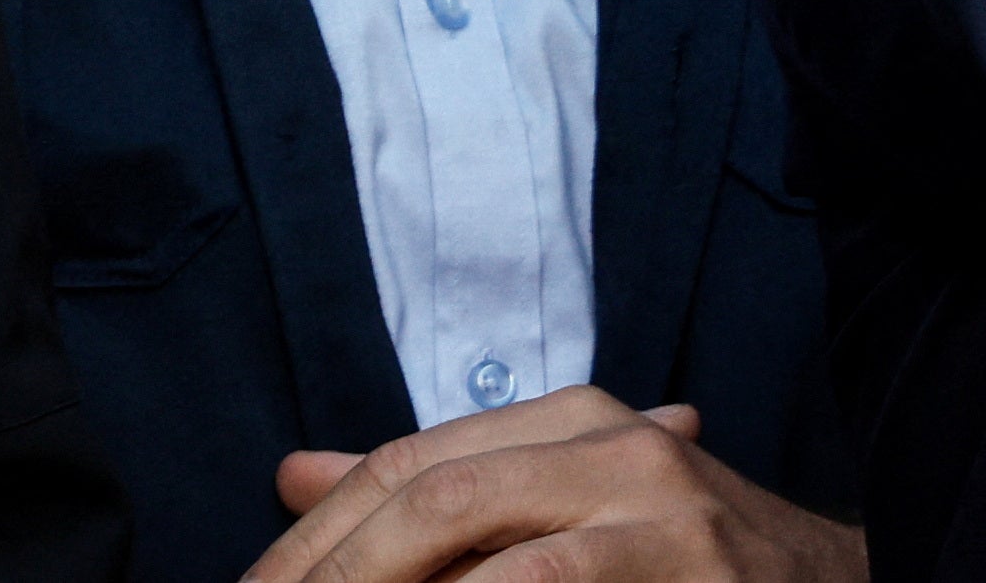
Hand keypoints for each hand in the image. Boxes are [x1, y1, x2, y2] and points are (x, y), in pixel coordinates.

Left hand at [250, 387, 866, 582]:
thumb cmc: (692, 566)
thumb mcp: (568, 507)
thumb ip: (443, 492)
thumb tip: (293, 476)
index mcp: (570, 418)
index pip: (403, 467)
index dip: (312, 542)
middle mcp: (609, 443)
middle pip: (422, 499)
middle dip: (328, 575)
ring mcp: (654, 509)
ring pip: (473, 548)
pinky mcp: (685, 568)